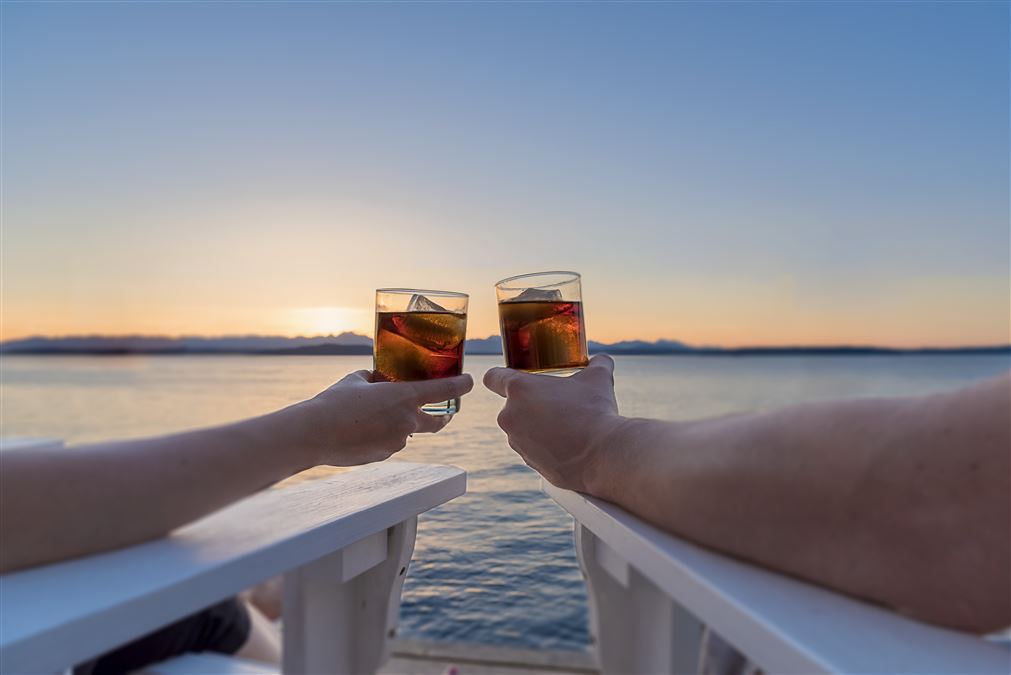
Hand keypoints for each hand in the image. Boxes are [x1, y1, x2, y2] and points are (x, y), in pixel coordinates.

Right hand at [297, 370, 473, 466]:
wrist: (314, 434)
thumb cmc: (334, 402)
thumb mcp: (356, 380)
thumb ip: (374, 379)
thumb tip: (379, 381)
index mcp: (405, 397)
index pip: (445, 391)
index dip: (461, 385)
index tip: (469, 381)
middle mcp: (408, 421)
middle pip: (438, 422)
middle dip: (443, 417)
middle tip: (443, 413)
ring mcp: (398, 442)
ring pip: (407, 432)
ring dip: (398, 425)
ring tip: (369, 417)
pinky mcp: (384, 456)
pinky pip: (389, 443)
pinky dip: (382, 436)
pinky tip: (360, 431)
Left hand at [484, 355, 622, 491]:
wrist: (602, 455)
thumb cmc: (595, 411)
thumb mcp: (598, 378)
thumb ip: (597, 364)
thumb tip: (602, 360)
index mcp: (519, 389)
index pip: (492, 377)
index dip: (499, 376)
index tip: (513, 379)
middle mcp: (510, 415)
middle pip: (512, 405)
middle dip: (532, 404)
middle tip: (557, 404)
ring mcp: (516, 441)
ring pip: (522, 428)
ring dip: (538, 426)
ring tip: (566, 426)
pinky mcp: (528, 462)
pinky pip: (533, 449)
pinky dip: (546, 447)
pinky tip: (568, 445)